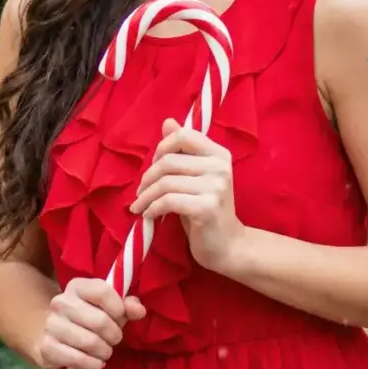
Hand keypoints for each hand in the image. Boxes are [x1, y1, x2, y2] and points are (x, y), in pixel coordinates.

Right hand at [37, 278, 145, 368]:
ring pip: (89, 342)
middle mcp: (61, 302)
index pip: (103, 291)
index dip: (118, 308)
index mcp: (77, 286)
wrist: (56, 339)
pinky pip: (77, 359)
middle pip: (99, 320)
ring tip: (105, 352)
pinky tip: (95, 363)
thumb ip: (127, 307)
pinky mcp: (46, 348)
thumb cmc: (90, 321)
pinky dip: (92, 365)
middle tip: (114, 340)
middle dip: (114, 335)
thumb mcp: (111, 310)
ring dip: (104, 352)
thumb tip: (139, 310)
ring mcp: (51, 324)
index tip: (120, 318)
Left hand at [130, 118, 244, 273]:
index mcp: (219, 154)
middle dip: (147, 178)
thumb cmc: (206, 209)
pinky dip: (153, 208)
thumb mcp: (194, 177)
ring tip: (139, 206)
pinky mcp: (207, 208)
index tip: (152, 167)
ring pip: (165, 183)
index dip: (161, 148)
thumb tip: (167, 122)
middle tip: (140, 193)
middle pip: (168, 161)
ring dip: (145, 196)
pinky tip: (149, 216)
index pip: (183, 135)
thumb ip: (182, 151)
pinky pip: (168, 201)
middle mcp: (220, 167)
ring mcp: (216, 187)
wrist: (228, 246)